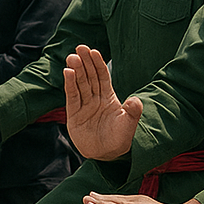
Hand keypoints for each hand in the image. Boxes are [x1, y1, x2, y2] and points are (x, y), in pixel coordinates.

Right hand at [63, 44, 141, 159]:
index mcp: (109, 98)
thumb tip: (136, 100)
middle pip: (89, 76)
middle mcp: (95, 99)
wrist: (106, 155)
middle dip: (85, 62)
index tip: (93, 51)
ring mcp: (84, 106)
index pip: (102, 77)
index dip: (98, 64)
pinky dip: (69, 84)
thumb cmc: (119, 139)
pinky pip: (72, 97)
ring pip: (80, 84)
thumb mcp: (129, 125)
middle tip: (80, 48)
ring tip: (72, 57)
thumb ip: (133, 112)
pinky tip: (67, 73)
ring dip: (76, 70)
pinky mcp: (74, 115)